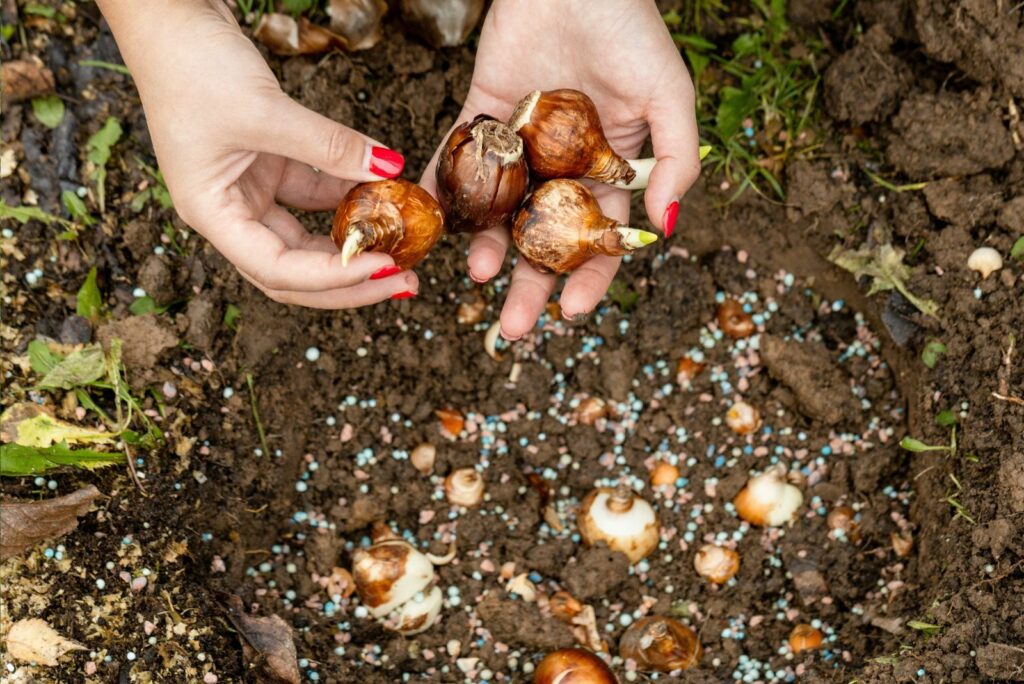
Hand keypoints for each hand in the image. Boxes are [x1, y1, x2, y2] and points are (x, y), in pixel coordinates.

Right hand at [97, 0, 417, 306]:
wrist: (168, 15)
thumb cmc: (191, 64)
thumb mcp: (265, 111)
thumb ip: (329, 145)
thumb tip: (390, 169)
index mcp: (211, 214)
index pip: (277, 270)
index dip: (334, 278)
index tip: (385, 266)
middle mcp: (229, 212)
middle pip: (295, 270)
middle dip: (351, 281)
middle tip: (407, 281)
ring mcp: (249, 190)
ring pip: (308, 236)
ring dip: (354, 241)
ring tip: (404, 245)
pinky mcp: (268, 164)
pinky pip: (314, 193)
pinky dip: (347, 194)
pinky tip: (384, 192)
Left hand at [421, 0, 699, 337]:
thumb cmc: (634, 32)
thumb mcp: (671, 98)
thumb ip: (676, 162)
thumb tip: (664, 230)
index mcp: (611, 170)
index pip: (600, 238)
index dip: (589, 279)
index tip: (572, 314)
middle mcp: (563, 166)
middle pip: (545, 239)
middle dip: (530, 285)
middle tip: (512, 326)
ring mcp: (522, 144)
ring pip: (501, 210)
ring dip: (488, 247)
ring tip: (478, 274)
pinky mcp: (484, 112)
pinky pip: (462, 156)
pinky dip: (450, 188)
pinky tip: (442, 223)